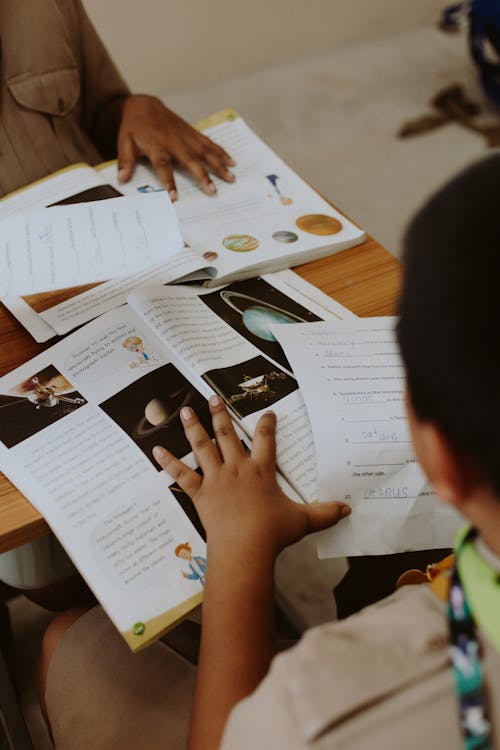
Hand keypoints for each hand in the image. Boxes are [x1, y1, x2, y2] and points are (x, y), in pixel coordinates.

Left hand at [117, 95, 234, 199]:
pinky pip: (209, 143)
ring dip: (219, 165)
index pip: (163, 166)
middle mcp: (174, 142)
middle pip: (191, 160)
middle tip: (213, 191)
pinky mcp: (193, 134)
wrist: (144, 106)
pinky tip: (232, 162)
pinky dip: (221, 152)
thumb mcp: (124, 142)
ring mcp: (186, 137)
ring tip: (231, 178)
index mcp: (156, 146)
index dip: (169, 181)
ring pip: (205, 152)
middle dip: (203, 176)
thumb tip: (122, 179)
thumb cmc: (134, 128)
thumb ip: (126, 161)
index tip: (174, 197)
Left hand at [152, 395, 349, 557]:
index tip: (266, 412)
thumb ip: (325, 513)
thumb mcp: (303, 521)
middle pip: (227, 434)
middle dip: (220, 414)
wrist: (245, 548)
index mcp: (261, 470)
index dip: (266, 424)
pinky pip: (182, 475)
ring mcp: (216, 479)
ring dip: (194, 427)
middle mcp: (237, 468)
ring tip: (186, 410)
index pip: (265, 439)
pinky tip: (156, 449)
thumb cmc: (273, 532)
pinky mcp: (200, 494)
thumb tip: (348, 510)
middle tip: (213, 397)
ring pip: (203, 447)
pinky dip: (169, 463)